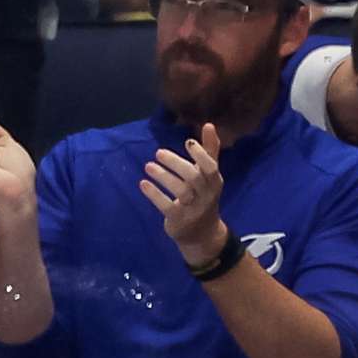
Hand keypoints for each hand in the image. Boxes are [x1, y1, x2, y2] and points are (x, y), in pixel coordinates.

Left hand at [144, 122, 227, 267]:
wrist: (202, 233)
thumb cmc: (203, 196)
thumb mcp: (209, 175)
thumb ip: (209, 151)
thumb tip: (208, 124)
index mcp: (215, 181)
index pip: (211, 166)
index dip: (200, 154)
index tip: (187, 142)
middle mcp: (207, 194)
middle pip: (193, 177)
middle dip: (176, 163)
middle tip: (158, 152)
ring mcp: (193, 208)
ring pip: (180, 191)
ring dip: (163, 177)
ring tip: (148, 166)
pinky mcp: (179, 219)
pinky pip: (166, 206)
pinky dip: (154, 194)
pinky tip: (143, 184)